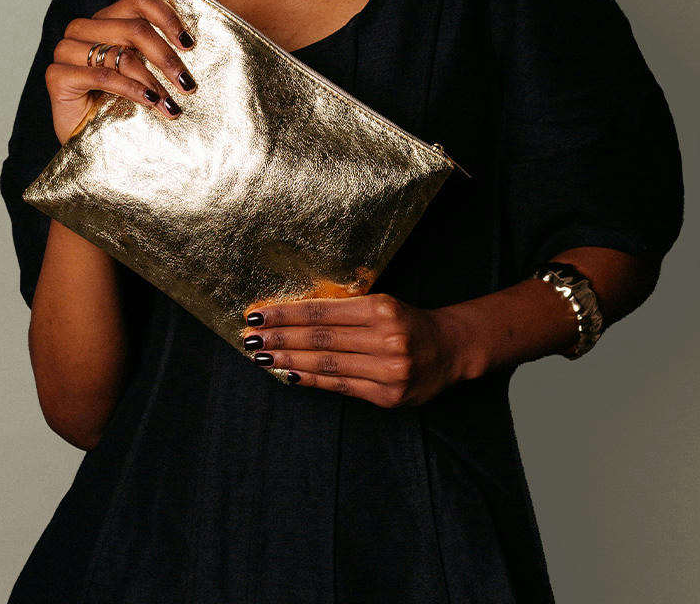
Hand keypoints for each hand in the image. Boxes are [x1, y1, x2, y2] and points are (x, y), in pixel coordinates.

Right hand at [46, 0, 197, 142]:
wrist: (97, 145)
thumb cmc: (128, 104)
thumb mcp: (156, 70)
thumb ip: (177, 35)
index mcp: (109, 18)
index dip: (168, 17)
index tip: (190, 45)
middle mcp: (86, 28)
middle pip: (135, 28)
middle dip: (167, 58)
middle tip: (188, 84)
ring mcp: (67, 49)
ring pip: (120, 53)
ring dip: (152, 80)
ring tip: (172, 104)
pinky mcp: (57, 75)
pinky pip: (101, 75)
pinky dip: (130, 89)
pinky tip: (149, 103)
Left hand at [242, 294, 467, 407]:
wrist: (450, 349)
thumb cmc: (406, 320)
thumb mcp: (381, 303)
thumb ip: (344, 309)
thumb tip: (292, 315)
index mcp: (381, 309)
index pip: (322, 313)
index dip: (286, 314)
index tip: (257, 314)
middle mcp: (386, 340)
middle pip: (320, 340)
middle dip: (280, 338)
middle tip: (250, 337)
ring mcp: (389, 371)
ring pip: (327, 365)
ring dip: (289, 361)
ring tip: (262, 356)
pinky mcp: (389, 396)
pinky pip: (342, 387)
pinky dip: (313, 380)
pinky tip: (291, 374)